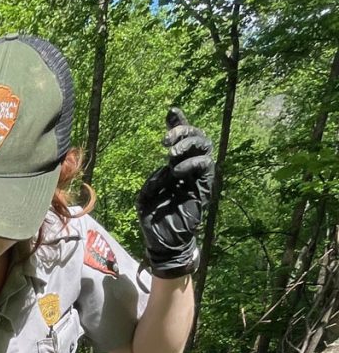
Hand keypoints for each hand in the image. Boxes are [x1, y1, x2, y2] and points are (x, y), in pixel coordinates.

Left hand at [135, 106, 213, 278]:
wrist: (163, 242)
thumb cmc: (153, 218)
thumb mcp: (146, 194)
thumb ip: (154, 178)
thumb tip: (166, 167)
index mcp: (175, 166)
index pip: (181, 139)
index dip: (179, 122)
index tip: (170, 110)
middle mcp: (189, 168)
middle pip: (197, 137)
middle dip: (183, 131)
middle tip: (165, 140)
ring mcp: (198, 178)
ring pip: (205, 147)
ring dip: (188, 144)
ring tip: (171, 153)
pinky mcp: (204, 188)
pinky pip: (205, 168)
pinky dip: (192, 164)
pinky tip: (176, 170)